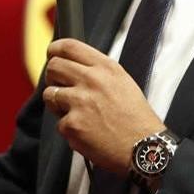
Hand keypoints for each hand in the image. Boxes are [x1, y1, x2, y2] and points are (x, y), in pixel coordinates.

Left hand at [43, 39, 164, 175]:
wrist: (144, 148)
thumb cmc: (136, 118)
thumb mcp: (123, 82)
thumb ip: (98, 71)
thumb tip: (73, 66)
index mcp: (106, 68)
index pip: (69, 46)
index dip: (54, 49)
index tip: (51, 54)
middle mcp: (92, 80)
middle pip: (54, 67)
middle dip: (52, 77)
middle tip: (59, 86)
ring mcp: (80, 102)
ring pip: (50, 94)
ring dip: (58, 105)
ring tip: (77, 113)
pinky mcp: (72, 124)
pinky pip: (59, 123)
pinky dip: (70, 129)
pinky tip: (87, 132)